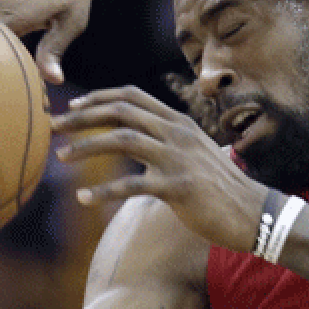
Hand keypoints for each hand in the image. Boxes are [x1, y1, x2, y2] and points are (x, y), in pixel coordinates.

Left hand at [52, 86, 267, 251]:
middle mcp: (177, 133)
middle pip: (121, 112)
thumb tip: (139, 140)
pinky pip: (132, 186)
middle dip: (82, 117)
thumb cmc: (221, 187)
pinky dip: (103, 191)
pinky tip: (83, 198)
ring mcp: (178, 158)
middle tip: (54, 127)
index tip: (73, 106)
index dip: (99, 98)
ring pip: (122, 140)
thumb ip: (169, 142)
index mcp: (179, 123)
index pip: (133, 96)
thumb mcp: (197, 153)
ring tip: (61, 157)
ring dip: (86, 146)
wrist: (254, 212)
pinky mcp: (178, 187)